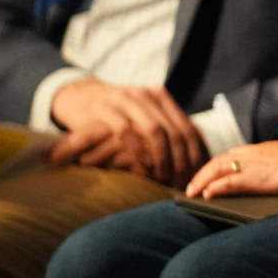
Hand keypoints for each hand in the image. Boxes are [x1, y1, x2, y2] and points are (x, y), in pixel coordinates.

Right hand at [48, 78, 205, 185]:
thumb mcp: (144, 120)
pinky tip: (142, 170)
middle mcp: (147, 95)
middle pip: (175, 130)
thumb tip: (197, 160)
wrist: (80, 98)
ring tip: (164, 179)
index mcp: (161, 97)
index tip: (197, 176)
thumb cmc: (116, 118)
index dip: (196, 154)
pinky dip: (137, 153)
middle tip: (182, 183)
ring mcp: (127, 99)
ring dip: (162, 157)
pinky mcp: (106, 108)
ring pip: (155, 130)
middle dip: (181, 160)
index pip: (188, 128)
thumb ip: (166, 133)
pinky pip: (127, 132)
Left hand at [186, 140, 277, 198]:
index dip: (214, 166)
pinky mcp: (256, 178)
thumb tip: (268, 172)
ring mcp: (253, 165)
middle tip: (191, 188)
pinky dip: (216, 186)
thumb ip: (273, 163)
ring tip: (192, 193)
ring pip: (218, 168)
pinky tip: (207, 194)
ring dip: (202, 180)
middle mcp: (252, 154)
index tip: (205, 176)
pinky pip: (230, 181)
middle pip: (219, 161)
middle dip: (202, 173)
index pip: (229, 156)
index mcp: (259, 150)